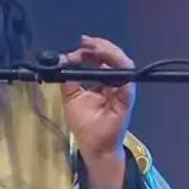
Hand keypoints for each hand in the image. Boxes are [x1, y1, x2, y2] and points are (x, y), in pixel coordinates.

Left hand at [61, 35, 135, 160]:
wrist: (94, 146)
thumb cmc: (85, 124)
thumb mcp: (70, 97)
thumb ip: (68, 78)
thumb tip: (62, 60)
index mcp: (102, 81)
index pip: (100, 58)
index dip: (90, 50)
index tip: (79, 45)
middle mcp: (114, 82)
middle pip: (113, 56)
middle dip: (99, 46)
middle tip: (85, 42)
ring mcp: (122, 89)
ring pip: (122, 63)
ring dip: (108, 53)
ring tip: (94, 48)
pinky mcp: (127, 98)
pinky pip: (126, 80)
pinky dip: (117, 68)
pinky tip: (105, 63)